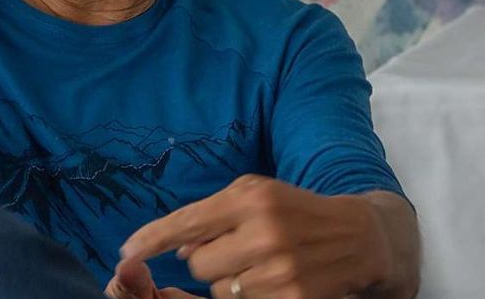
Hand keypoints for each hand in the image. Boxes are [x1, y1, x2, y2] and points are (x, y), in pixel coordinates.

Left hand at [118, 175, 393, 298]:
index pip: (187, 221)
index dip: (151, 239)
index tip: (126, 251)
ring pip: (217, 290)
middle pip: (197, 264)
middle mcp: (264, 232)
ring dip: (230, 283)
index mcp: (252, 198)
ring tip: (261, 266)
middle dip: (209, 261)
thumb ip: (214, 215)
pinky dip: (251, 297)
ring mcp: (278, 269)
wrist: (358, 237)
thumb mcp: (259, 196)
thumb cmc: (298, 212)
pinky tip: (273, 281)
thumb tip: (178, 246)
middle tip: (239, 250)